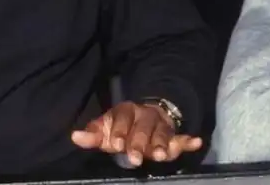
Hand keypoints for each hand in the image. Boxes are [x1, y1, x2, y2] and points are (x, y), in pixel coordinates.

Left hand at [71, 101, 201, 166]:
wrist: (144, 117)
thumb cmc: (121, 128)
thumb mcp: (106, 130)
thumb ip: (92, 135)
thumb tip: (74, 136)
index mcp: (126, 112)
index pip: (123, 118)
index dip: (120, 131)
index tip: (117, 145)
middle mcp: (145, 116)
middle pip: (143, 127)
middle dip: (139, 142)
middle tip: (136, 158)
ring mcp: (161, 125)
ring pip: (162, 132)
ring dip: (163, 142)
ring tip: (161, 155)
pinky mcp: (174, 135)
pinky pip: (182, 137)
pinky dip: (189, 141)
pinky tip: (196, 142)